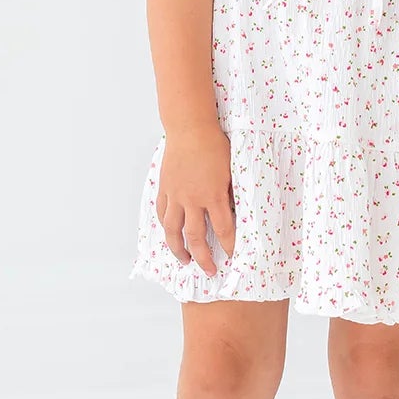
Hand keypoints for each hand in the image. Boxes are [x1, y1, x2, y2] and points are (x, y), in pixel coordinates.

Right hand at [156, 123, 236, 273]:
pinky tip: (170, 233)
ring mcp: (176, 195)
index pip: (223, 230)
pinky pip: (162, 213)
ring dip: (179, 249)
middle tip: (209, 271)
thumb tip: (236, 213)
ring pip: (173, 230)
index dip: (229, 247)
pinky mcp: (165, 188)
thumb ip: (232, 193)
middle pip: (196, 238)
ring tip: (185, 260)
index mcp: (213, 196)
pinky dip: (166, 226)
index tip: (233, 257)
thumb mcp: (232, 170)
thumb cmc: (214, 145)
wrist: (190, 128)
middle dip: (204, 258)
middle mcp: (192, 200)